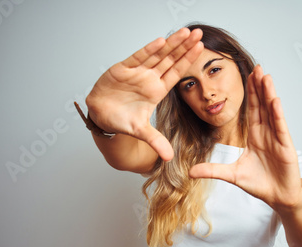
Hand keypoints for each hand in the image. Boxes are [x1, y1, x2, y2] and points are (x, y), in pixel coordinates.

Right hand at [86, 28, 203, 160]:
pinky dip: (148, 50)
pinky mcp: (122, 69)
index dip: (188, 60)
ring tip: (185, 32)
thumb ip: (156, 141)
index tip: (201, 48)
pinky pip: (137, 58)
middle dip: (184, 46)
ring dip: (171, 44)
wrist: (101, 116)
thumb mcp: (141, 131)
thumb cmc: (122, 120)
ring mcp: (137, 73)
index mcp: (157, 90)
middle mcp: (149, 78)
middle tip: (198, 33)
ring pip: (157, 55)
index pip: (177, 73)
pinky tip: (160, 41)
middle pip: (170, 60)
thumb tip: (169, 158)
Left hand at [189, 65, 301, 209]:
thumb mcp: (231, 175)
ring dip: (268, 93)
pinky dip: (278, 113)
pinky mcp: (285, 146)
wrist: (278, 198)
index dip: (249, 93)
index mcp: (255, 136)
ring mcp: (277, 138)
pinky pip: (280, 126)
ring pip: (272, 111)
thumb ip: (212, 170)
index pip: (252, 110)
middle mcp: (267, 133)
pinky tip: (274, 99)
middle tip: (255, 67)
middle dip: (258, 86)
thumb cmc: (260, 184)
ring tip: (265, 75)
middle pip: (262, 105)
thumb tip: (189, 172)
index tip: (246, 76)